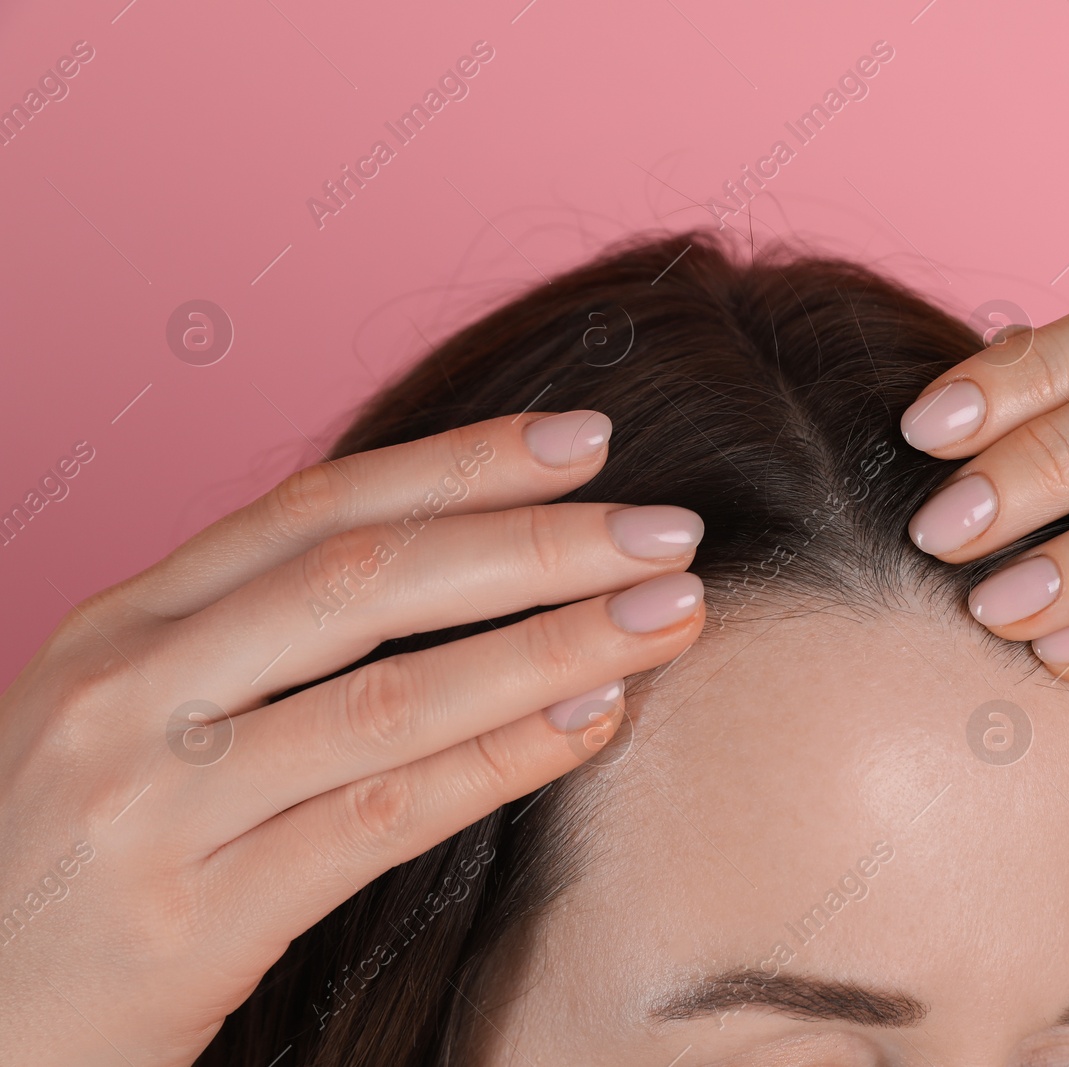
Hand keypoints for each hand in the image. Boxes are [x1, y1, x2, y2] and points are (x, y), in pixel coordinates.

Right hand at [0, 411, 706, 1065]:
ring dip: (552, 646)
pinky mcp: (192, 920)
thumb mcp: (135, 713)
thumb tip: (453, 563)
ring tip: (669, 618)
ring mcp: (152, 805)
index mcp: (124, 624)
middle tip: (670, 531)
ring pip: (390, 698)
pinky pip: (381, 818)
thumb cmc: (76, 856)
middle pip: (367, 580)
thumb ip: (259, 637)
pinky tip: (595, 722)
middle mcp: (130, 693)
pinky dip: (502, 759)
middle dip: (537, 545)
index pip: (318, 509)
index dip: (464, 466)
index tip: (588, 442)